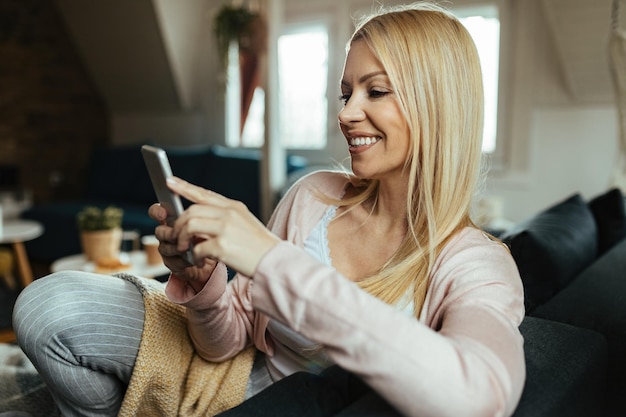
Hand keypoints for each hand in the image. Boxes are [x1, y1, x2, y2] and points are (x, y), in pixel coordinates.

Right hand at [148, 203, 218, 288]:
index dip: (157, 212)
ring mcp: (168, 247)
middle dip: (169, 234)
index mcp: (174, 219)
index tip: (163, 214)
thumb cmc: (208, 236)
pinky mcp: (172, 262)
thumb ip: (200, 213)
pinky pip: (172, 261)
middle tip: (180, 236)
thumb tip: (200, 207)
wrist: (212, 258)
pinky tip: (194, 259)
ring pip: (164, 247)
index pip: (157, 211)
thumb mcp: (206, 222)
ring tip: (193, 249)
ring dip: (179, 249)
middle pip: (159, 231)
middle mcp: (168, 232)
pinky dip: (184, 260)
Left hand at [166, 177, 280, 276]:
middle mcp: (229, 214)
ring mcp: (226, 229)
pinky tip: (199, 262)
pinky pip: (196, 248)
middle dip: (178, 225)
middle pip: (191, 211)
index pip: (203, 194)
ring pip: (190, 226)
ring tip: (184, 249)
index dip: (184, 187)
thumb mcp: (244, 222)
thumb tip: (198, 218)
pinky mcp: (222, 246)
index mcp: (233, 207)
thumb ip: (224, 216)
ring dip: (182, 239)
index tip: (169, 181)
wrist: (274, 261)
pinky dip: (193, 257)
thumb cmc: (257, 246)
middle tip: (177, 238)